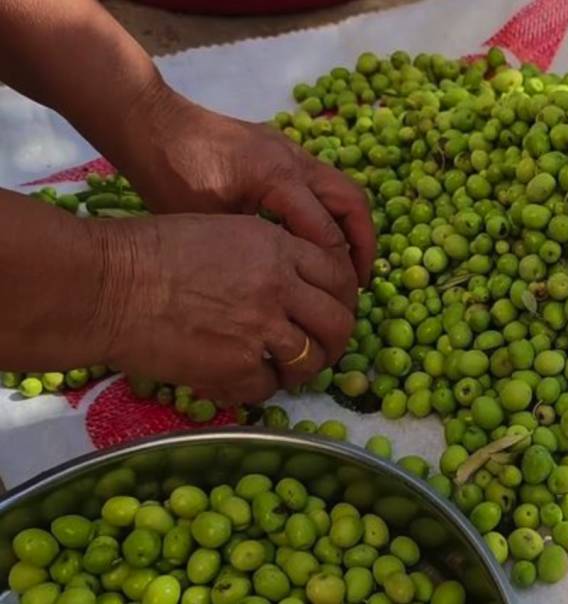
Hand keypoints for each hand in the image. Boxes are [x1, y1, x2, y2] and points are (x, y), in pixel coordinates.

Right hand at [92, 214, 357, 403]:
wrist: (109, 285)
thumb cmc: (154, 252)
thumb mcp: (226, 232)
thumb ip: (270, 254)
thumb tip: (298, 283)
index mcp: (279, 248)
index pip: (339, 276)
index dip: (343, 298)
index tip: (332, 310)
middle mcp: (280, 286)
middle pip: (338, 322)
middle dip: (335, 340)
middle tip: (320, 348)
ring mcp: (262, 328)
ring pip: (311, 359)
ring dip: (301, 369)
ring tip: (281, 368)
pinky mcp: (237, 366)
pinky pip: (268, 387)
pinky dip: (259, 388)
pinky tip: (241, 379)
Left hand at [113, 83, 374, 288]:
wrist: (149, 123)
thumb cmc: (170, 175)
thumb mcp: (209, 224)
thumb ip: (253, 251)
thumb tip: (285, 287)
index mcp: (280, 178)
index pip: (326, 232)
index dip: (337, 271)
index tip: (339, 303)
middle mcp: (296, 160)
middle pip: (353, 202)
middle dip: (363, 244)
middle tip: (359, 283)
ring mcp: (292, 151)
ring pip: (342, 190)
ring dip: (350, 227)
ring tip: (343, 267)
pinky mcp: (282, 151)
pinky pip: (321, 185)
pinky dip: (330, 213)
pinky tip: (314, 241)